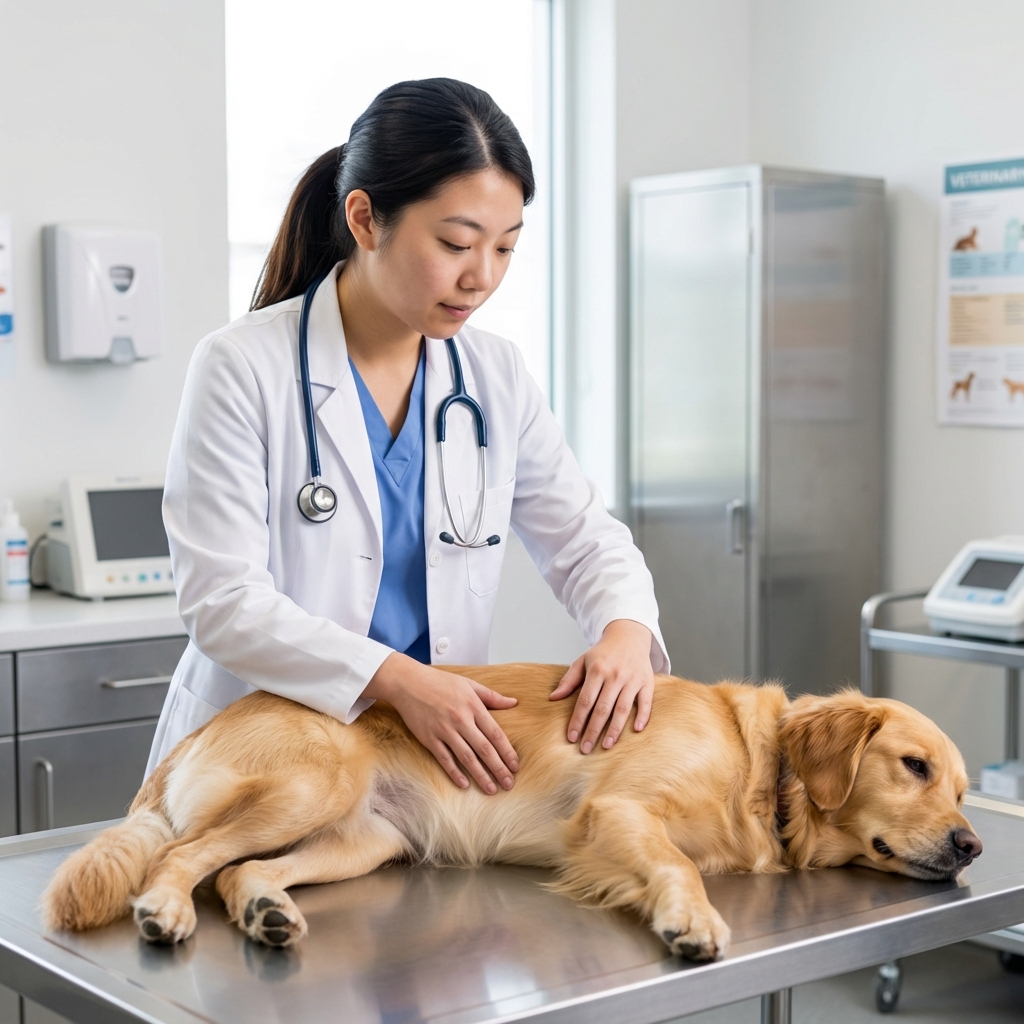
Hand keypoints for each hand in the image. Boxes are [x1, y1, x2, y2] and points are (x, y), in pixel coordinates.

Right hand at [363, 653, 519, 793]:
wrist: (409, 683)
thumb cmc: (440, 682)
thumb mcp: (469, 684)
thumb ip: (492, 696)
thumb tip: (514, 702)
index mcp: (473, 706)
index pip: (496, 734)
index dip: (507, 752)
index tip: (516, 766)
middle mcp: (461, 720)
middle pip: (484, 749)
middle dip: (499, 768)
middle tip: (509, 784)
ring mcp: (444, 730)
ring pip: (467, 757)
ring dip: (481, 775)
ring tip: (491, 790)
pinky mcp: (429, 738)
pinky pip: (445, 759)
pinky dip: (455, 773)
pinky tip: (464, 784)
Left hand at [549, 619, 653, 752]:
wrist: (628, 635)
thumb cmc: (603, 653)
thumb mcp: (582, 661)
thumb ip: (569, 680)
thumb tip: (553, 698)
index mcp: (597, 670)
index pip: (585, 701)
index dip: (577, 720)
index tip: (571, 737)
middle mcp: (615, 675)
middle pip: (602, 709)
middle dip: (593, 731)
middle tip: (585, 749)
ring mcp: (632, 679)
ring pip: (623, 709)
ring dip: (614, 730)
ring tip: (606, 746)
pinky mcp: (647, 681)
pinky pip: (646, 702)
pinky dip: (642, 716)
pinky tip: (635, 730)